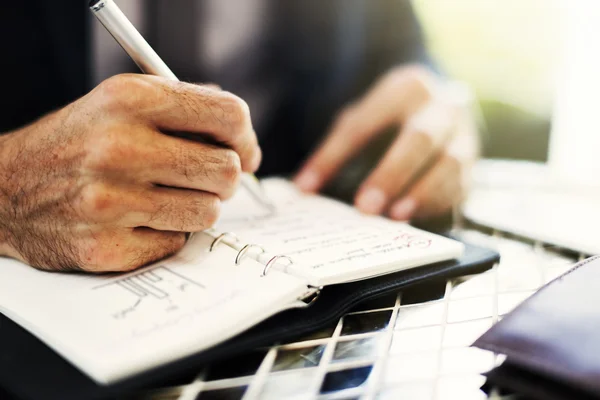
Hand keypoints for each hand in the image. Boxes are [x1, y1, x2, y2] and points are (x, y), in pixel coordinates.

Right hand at [0, 74, 259, 272]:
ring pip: (208, 213)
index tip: (244, 151)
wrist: (7, 189)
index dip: (246, 137)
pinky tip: (135, 220)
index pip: (228, 114)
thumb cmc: (78, 143)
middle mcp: (119, 147)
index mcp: (130, 100)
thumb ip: (186, 110)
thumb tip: (244, 140)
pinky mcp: (105, 245)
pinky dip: (165, 234)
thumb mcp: (123, 103)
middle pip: (227, 171)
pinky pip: (176, 243)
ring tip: (163, 198)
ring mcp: (110, 201)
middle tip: (202, 178)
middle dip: (224, 178)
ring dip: (195, 208)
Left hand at [294, 65, 478, 219]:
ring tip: (395, 216)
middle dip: (391, 174)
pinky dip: (436, 205)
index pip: (363, 123)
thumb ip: (338, 148)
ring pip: (449, 164)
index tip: (306, 186)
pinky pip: (461, 187)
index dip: (333, 156)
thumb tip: (304, 188)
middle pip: (418, 139)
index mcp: (406, 88)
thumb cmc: (392, 118)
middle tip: (364, 207)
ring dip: (422, 193)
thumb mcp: (363, 118)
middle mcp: (442, 107)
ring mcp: (464, 137)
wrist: (442, 108)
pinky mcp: (474, 167)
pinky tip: (413, 220)